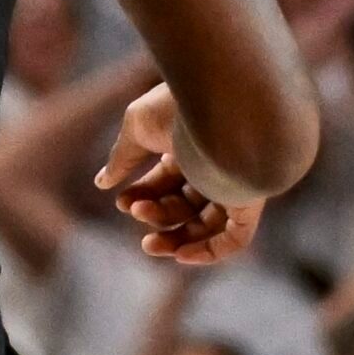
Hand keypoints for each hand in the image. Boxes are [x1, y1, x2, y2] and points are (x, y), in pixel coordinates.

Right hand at [95, 83, 264, 264]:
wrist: (221, 99)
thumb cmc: (176, 106)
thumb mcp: (137, 128)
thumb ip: (121, 157)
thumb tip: (102, 182)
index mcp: (187, 146)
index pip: (164, 181)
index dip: (141, 194)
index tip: (120, 201)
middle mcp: (212, 166)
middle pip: (183, 204)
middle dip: (154, 214)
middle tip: (133, 213)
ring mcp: (233, 184)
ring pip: (206, 224)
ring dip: (176, 238)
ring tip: (150, 245)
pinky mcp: (251, 200)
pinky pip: (236, 237)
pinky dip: (210, 251)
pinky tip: (182, 256)